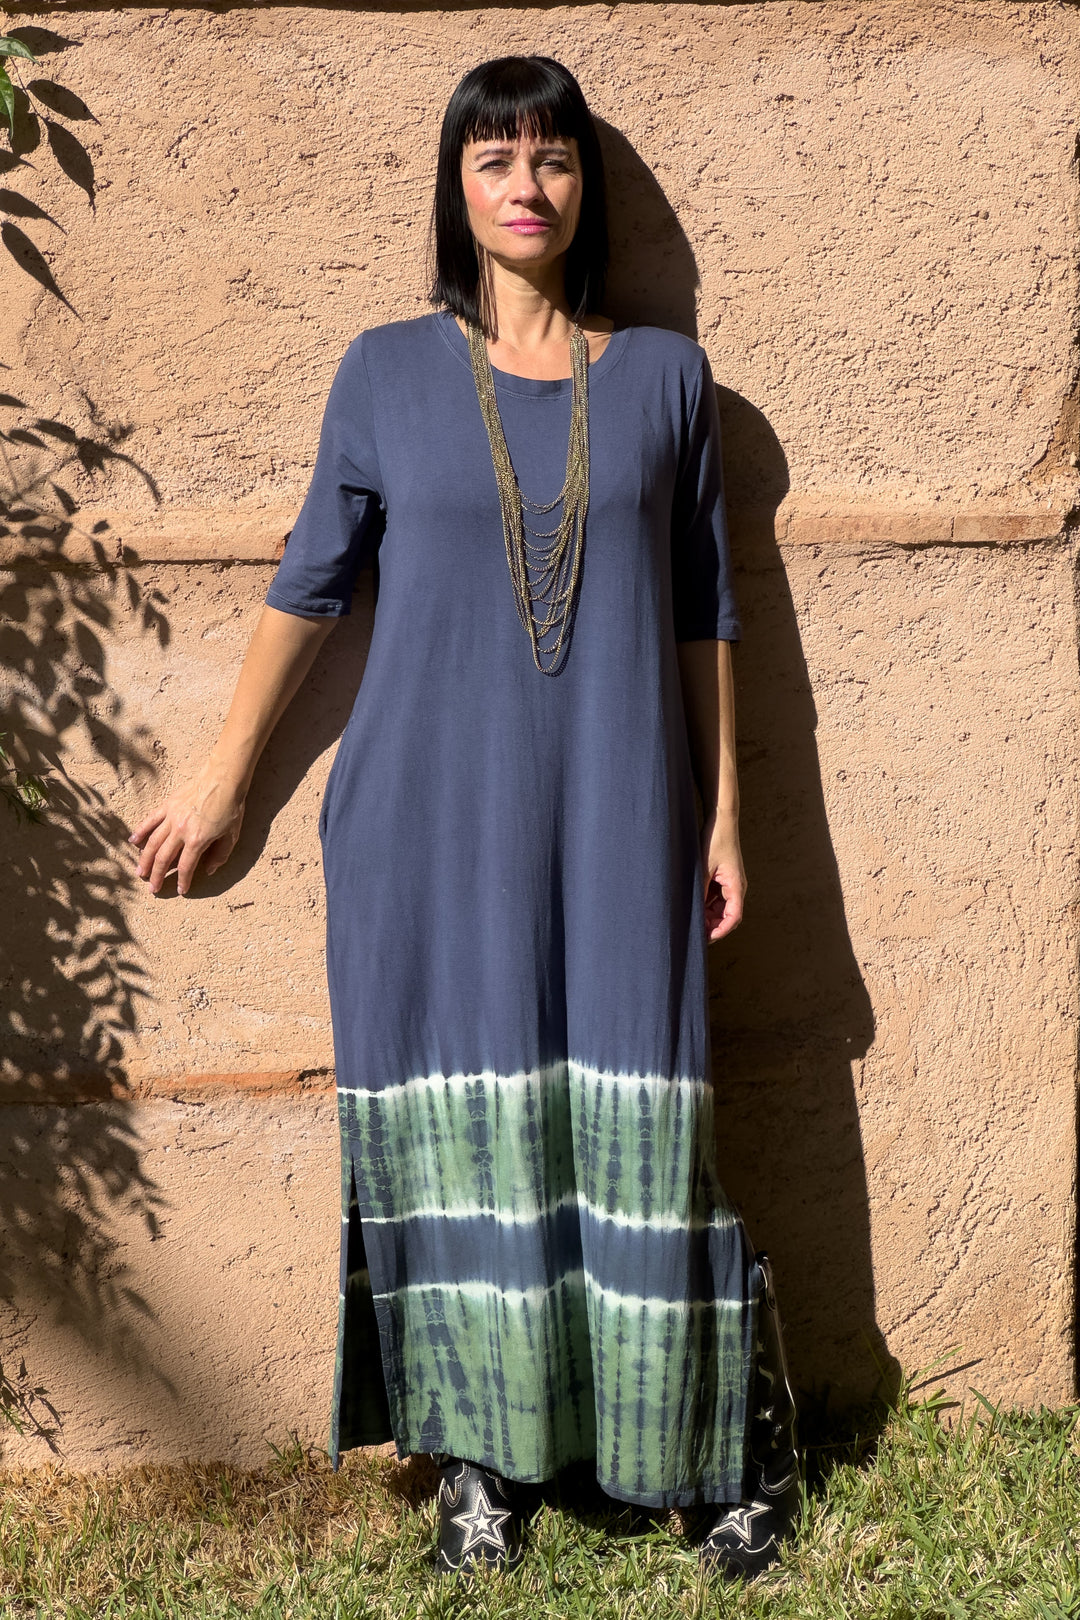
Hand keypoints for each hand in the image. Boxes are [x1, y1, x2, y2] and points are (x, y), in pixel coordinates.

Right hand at [128, 764, 245, 896]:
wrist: (223, 779)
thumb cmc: (231, 807)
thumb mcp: (232, 835)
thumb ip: (220, 855)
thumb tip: (209, 870)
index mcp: (198, 839)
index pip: (186, 866)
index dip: (183, 881)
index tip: (180, 890)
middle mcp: (181, 830)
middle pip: (164, 858)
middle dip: (158, 876)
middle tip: (152, 889)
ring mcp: (171, 817)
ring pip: (153, 843)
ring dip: (145, 860)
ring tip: (140, 873)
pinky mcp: (167, 805)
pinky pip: (150, 821)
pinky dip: (141, 831)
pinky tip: (133, 842)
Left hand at [701, 810, 745, 941]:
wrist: (721, 821)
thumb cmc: (715, 841)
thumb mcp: (704, 868)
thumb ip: (700, 891)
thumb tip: (693, 912)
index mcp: (736, 887)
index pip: (734, 917)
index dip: (721, 931)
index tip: (706, 938)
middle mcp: (736, 887)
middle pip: (727, 916)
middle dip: (712, 926)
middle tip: (694, 932)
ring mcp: (730, 883)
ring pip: (721, 908)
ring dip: (708, 916)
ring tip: (691, 920)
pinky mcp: (723, 879)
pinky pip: (716, 898)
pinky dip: (706, 905)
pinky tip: (693, 906)